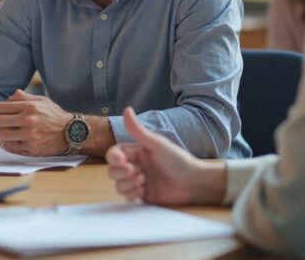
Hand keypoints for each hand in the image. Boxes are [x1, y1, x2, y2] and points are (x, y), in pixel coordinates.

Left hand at [0, 89, 70, 155]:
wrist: (70, 132)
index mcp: (29, 106)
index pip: (0, 107)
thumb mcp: (42, 101)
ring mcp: (30, 135)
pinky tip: (9, 141)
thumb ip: (25, 97)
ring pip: (3, 136)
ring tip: (2, 133)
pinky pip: (12, 147)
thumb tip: (10, 96)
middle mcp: (28, 120)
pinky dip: (7, 144)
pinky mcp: (32, 148)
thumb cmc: (54, 115)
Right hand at [106, 107, 224, 205]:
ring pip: (118, 185)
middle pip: (112, 171)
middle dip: (120, 172)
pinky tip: (143, 190)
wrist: (192, 183)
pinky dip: (131, 193)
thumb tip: (126, 109)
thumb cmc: (177, 160)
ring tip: (143, 181)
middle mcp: (135, 166)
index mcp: (137, 152)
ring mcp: (137, 181)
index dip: (114, 158)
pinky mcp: (142, 195)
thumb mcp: (157, 144)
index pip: (114, 154)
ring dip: (127, 184)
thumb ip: (138, 130)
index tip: (122, 161)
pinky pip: (126, 196)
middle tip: (135, 171)